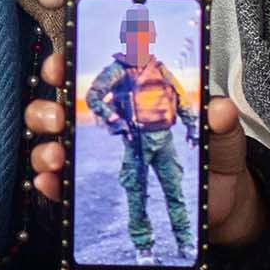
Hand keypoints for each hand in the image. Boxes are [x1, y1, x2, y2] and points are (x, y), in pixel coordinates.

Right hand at [24, 50, 267, 245]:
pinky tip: (54, 183)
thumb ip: (222, 122)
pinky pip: (64, 183)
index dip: (67, 66)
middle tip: (59, 119)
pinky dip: (51, 183)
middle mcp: (110, 124)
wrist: (221, 203)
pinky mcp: (97, 188)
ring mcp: (99, 157)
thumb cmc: (215, 160)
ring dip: (46, 148)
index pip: (94, 75)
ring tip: (58, 156)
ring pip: (54, 144)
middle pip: (60, 108)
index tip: (61, 69)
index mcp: (136, 100)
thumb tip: (219, 110)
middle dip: (47, 110)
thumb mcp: (223, 137)